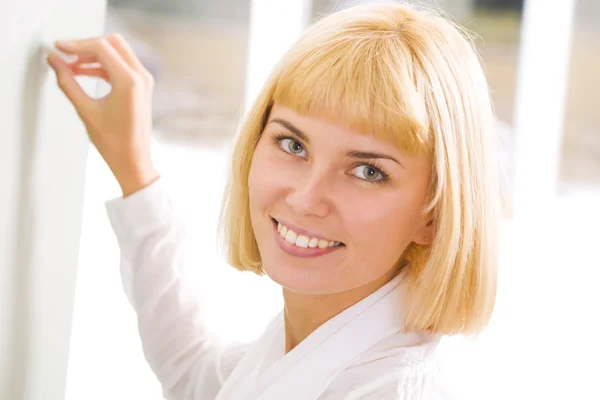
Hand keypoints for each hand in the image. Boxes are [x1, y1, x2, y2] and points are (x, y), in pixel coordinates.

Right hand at [47, 34, 159, 196]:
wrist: (134, 161)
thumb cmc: (114, 142)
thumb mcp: (85, 111)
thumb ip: (68, 83)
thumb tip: (55, 62)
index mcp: (129, 82)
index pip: (101, 48)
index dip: (77, 45)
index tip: (58, 48)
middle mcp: (141, 77)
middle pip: (112, 43)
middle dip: (87, 46)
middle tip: (65, 54)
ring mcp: (144, 81)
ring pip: (118, 52)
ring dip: (94, 55)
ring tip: (71, 66)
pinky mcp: (142, 86)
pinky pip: (122, 65)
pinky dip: (103, 65)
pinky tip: (84, 72)